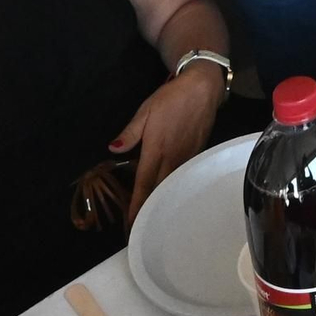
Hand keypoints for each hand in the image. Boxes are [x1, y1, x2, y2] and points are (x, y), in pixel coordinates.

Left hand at [111, 62, 222, 226]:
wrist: (203, 88)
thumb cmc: (172, 98)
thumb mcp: (146, 110)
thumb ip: (130, 133)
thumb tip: (113, 149)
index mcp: (156, 150)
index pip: (143, 184)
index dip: (136, 205)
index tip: (130, 224)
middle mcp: (172, 159)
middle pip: (159, 190)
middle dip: (149, 209)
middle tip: (139, 228)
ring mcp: (186, 158)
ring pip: (172, 186)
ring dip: (162, 201)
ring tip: (153, 216)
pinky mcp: (196, 155)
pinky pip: (182, 177)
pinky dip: (174, 188)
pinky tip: (170, 193)